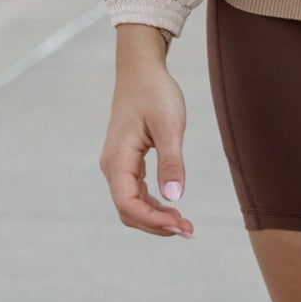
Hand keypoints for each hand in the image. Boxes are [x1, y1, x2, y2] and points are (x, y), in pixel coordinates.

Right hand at [99, 24, 192, 236]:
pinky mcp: (126, 163)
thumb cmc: (155, 93)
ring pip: (131, 205)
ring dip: (155, 218)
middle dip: (156, 225)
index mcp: (118, 158)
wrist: (140, 70)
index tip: (180, 226)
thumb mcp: (169, 125)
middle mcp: (112, 166)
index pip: (128, 203)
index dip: (152, 221)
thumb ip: (172, 162)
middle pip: (128, 211)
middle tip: (189, 231)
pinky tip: (173, 208)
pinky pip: (135, 193)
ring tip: (184, 224)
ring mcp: (117, 165)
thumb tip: (174, 198)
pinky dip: (153, 206)